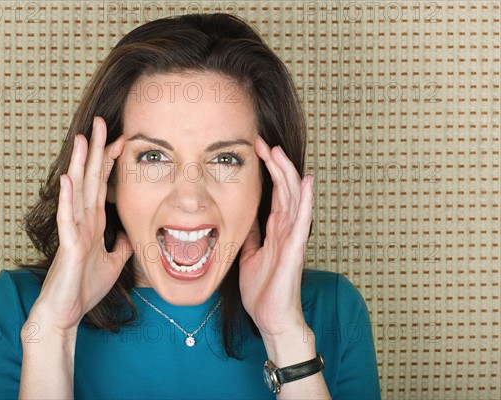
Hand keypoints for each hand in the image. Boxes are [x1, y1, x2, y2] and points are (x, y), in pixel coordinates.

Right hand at [28, 116, 132, 335]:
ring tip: (83, 139)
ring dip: (80, 165)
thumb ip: (120, 245)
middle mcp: (83, 220)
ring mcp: (74, 231)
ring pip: (77, 192)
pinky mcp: (68, 246)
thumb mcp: (112, 262)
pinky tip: (69, 180)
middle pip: (90, 179)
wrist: (65, 313)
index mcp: (94, 222)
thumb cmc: (84, 287)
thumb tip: (129, 233)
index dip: (110, 162)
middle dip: (96, 151)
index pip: (102, 185)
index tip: (121, 139)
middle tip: (99, 122)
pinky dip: (68, 199)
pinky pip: (68, 219)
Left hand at [239, 136, 313, 338]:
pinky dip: (304, 201)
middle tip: (262, 141)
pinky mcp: (295, 251)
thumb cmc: (264, 290)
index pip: (274, 192)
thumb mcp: (250, 254)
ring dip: (287, 174)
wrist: (272, 319)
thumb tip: (246, 216)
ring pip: (293, 199)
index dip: (267, 170)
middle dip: (274, 164)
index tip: (255, 150)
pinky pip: (301, 222)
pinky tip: (307, 183)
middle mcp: (286, 229)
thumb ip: (252, 234)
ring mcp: (293, 238)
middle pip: (284, 189)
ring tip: (278, 152)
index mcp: (276, 229)